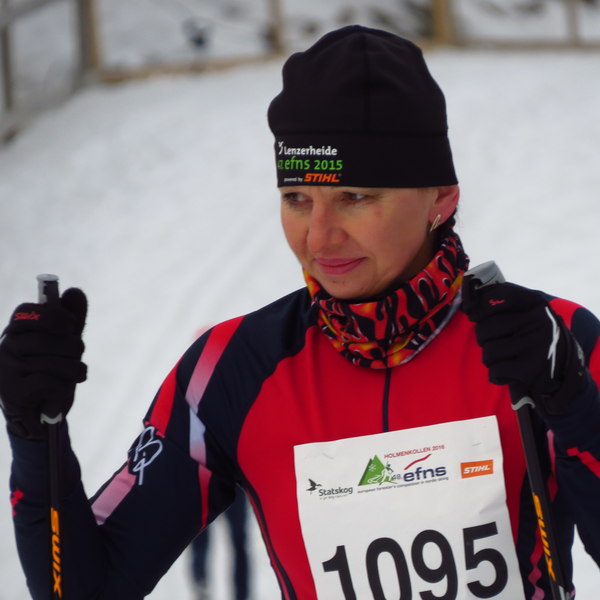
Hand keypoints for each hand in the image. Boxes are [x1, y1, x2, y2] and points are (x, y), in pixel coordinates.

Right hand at [0, 288, 87, 438]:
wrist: (39, 416)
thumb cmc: (51, 374)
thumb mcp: (64, 344)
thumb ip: (71, 319)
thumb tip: (76, 291)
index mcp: (15, 332)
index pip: (28, 311)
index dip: (55, 316)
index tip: (72, 326)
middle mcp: (6, 347)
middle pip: (50, 338)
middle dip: (74, 349)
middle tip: (77, 358)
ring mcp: (6, 370)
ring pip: (55, 361)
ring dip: (75, 370)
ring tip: (76, 376)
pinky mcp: (13, 392)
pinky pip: (50, 382)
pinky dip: (64, 387)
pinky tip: (62, 392)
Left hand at [462, 280, 584, 414]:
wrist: (561, 374)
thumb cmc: (530, 339)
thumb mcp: (524, 314)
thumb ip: (500, 303)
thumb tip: (467, 302)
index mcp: (535, 302)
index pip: (495, 294)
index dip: (478, 306)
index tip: (473, 314)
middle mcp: (538, 320)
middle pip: (483, 327)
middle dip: (483, 338)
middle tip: (498, 342)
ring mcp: (536, 344)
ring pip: (487, 351)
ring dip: (490, 358)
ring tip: (507, 358)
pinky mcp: (532, 368)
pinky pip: (495, 371)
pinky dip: (497, 375)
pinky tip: (511, 373)